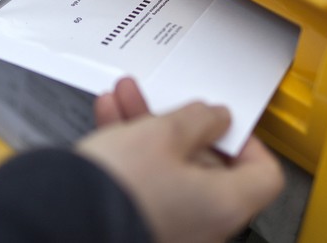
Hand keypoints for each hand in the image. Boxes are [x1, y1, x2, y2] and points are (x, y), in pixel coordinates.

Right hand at [80, 78, 283, 242]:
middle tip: (162, 102)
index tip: (221, 121)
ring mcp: (169, 228)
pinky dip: (130, 152)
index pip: (262, 173)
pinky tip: (109, 118)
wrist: (63, 218)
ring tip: (125, 98)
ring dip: (148, 129)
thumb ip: (198, 120)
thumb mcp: (163, 133)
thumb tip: (215, 117)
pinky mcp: (137, 223)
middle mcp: (202, 225)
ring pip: (168, 169)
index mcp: (225, 205)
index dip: (245, 140)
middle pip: (207, 167)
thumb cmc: (120, 187)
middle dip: (178, 125)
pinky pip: (143, 183)